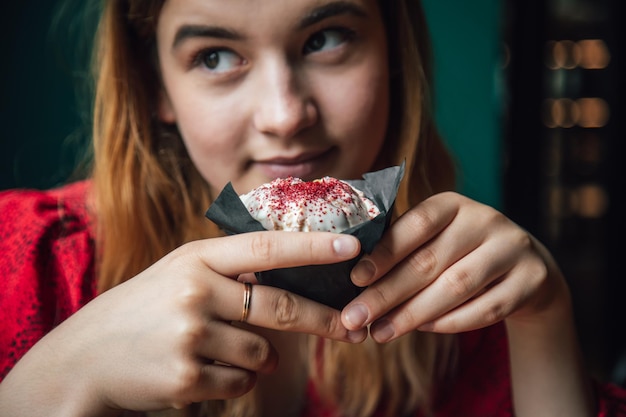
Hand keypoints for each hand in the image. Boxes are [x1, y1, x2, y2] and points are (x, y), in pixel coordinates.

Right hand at [0, 231, 365, 415]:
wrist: (83, 360)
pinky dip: (234, 381)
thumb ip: (228, 272)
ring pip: (262, 354)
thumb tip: (290, 285)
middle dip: (321, 319)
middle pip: (280, 306)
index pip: (266, 247)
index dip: (312, 248)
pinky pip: (241, 383)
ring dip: (256, 359)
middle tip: (349, 327)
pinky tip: (200, 372)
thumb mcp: (178, 274)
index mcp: (196, 258)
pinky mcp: (188, 378)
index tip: (352, 247)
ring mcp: (191, 335)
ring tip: (215, 351)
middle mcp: (195, 291)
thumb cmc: (142, 311)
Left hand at [341, 191, 568, 341]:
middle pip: (429, 260)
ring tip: (380, 332)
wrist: (525, 267)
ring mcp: (513, 248)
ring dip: (413, 314)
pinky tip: (422, 330)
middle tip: (355, 318)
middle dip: (386, 293)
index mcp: (453, 204)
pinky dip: (450, 322)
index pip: (415, 224)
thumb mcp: (436, 240)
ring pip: (456, 286)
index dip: (383, 252)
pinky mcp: (531, 279)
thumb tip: (354, 281)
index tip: (355, 278)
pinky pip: (485, 308)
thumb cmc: (460, 253)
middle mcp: (485, 219)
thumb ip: (402, 250)